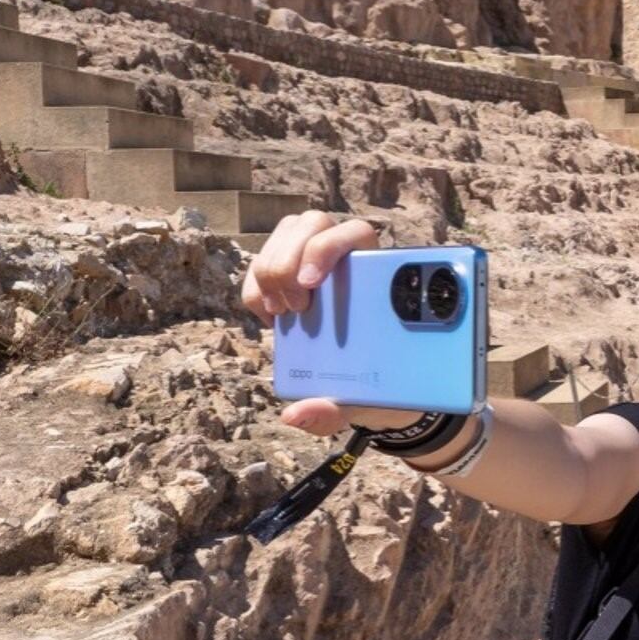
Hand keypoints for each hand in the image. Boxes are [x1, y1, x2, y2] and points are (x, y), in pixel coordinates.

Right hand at [242, 212, 412, 435]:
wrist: (378, 391)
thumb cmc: (384, 391)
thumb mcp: (367, 405)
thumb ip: (336, 411)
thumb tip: (295, 415)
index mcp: (382, 277)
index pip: (356, 232)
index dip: (328, 246)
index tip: (311, 284)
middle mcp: (350, 260)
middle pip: (311, 223)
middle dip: (289, 260)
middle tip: (295, 308)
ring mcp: (316, 263)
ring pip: (286, 234)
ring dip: (270, 269)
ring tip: (281, 313)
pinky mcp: (291, 278)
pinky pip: (261, 262)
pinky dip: (254, 287)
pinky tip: (269, 317)